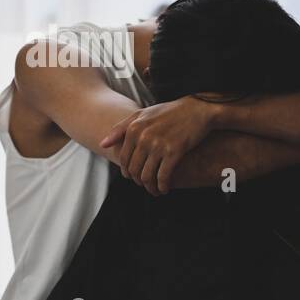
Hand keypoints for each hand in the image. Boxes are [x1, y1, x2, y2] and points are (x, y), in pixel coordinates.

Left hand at [100, 97, 217, 193]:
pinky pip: (163, 177)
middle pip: (134, 170)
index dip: (128, 172)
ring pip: (147, 176)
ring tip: (155, 190)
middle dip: (138, 182)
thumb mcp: (142, 115)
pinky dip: (162, 187)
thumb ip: (120, 129)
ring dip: (150, 188)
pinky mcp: (174, 152)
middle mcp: (143, 137)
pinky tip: (165, 189)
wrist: (197, 109)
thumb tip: (102, 144)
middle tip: (146, 185)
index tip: (134, 178)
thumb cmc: (169, 112)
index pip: (124, 159)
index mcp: (133, 128)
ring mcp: (158, 145)